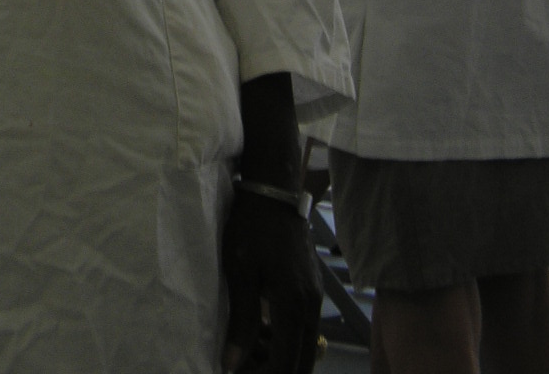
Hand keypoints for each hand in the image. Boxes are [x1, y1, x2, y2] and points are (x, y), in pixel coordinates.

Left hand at [222, 191, 321, 373]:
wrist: (273, 192)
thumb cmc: (251, 228)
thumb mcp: (240, 271)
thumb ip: (242, 321)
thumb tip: (233, 364)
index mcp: (293, 306)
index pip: (285, 364)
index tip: (236, 372)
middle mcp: (311, 307)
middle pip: (301, 364)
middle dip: (272, 371)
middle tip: (243, 365)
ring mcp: (315, 298)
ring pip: (303, 348)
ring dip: (279, 358)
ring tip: (246, 351)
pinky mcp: (311, 290)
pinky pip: (302, 330)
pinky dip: (284, 341)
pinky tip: (259, 332)